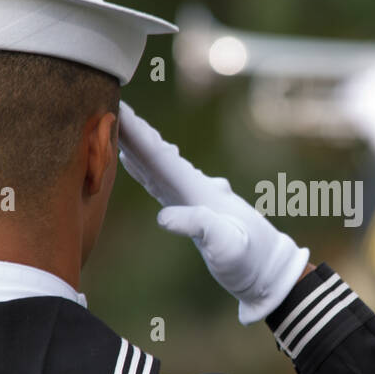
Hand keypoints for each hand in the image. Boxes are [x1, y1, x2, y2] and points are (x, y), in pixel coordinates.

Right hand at [117, 102, 310, 324]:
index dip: (138, 135)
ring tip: (111, 123)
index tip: (120, 109)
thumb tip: (162, 216)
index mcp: (200, 192)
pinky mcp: (191, 209)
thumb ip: (198, 226)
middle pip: (156, 155)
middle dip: (131, 131)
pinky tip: (132, 160)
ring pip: (157, 164)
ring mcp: (193, 197)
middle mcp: (195, 188)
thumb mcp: (227, 246)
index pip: (162, 158)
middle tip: (106, 103)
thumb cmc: (250, 260)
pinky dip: (144, 166)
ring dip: (135, 144)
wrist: (268, 270)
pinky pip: (161, 179)